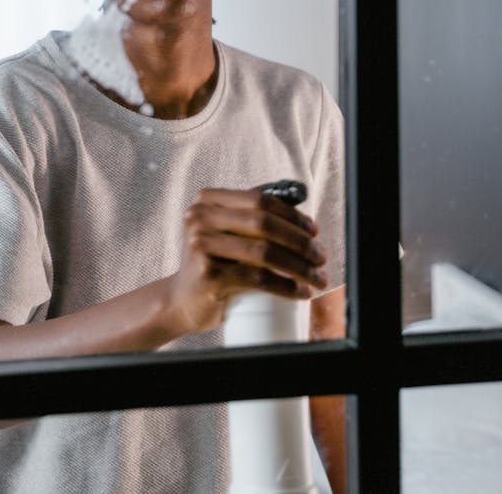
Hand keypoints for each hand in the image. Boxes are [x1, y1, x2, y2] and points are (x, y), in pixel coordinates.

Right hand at [165, 187, 328, 333]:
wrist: (181, 300)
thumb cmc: (213, 263)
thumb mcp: (225, 232)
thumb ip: (251, 216)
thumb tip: (300, 212)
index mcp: (207, 201)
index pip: (259, 200)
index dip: (291, 214)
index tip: (314, 231)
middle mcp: (200, 218)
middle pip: (264, 224)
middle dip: (300, 241)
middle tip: (321, 257)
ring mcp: (201, 245)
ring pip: (264, 253)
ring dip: (299, 266)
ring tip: (318, 277)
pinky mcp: (209, 275)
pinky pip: (258, 278)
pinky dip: (286, 286)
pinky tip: (301, 292)